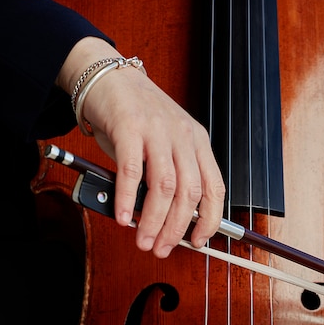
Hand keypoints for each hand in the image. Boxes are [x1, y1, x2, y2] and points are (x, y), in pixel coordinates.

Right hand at [57, 37, 224, 257]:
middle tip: (162, 248)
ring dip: (154, 221)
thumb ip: (168, 176)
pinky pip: (132, 171)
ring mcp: (157, 131)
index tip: (198, 241)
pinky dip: (127, 199)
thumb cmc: (136, 116)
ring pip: (164, 187)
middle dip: (176, 228)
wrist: (109, 76)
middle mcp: (183, 136)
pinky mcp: (129, 127)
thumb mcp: (164, 144)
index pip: (214, 188)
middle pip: (189, 193)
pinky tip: (123, 217)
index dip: (209, 220)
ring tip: (143, 240)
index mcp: (198, 142)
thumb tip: (162, 220)